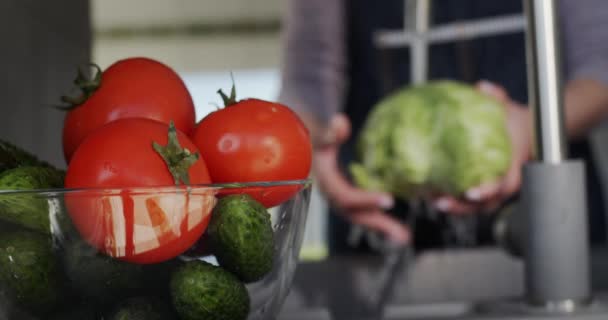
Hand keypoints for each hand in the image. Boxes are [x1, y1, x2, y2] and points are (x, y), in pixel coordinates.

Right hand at [306, 113, 410, 243]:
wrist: (299, 145)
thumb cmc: (310, 136)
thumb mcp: (316, 131)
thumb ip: (327, 130)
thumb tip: (341, 123)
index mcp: (323, 180)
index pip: (345, 196)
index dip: (366, 199)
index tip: (390, 200)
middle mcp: (330, 194)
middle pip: (354, 214)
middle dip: (379, 224)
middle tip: (404, 236)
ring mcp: (338, 198)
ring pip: (359, 216)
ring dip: (381, 227)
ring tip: (404, 236)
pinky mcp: (345, 197)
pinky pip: (361, 211)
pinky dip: (377, 218)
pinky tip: (394, 225)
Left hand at [433, 80, 532, 214]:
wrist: (527, 134)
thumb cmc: (516, 123)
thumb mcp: (509, 108)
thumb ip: (498, 97)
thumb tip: (483, 87)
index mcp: (513, 168)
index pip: (502, 185)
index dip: (486, 191)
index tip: (470, 193)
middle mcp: (505, 184)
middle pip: (485, 205)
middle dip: (463, 208)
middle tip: (440, 202)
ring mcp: (496, 191)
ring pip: (476, 208)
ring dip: (455, 209)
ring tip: (433, 201)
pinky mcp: (485, 192)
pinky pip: (470, 204)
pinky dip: (455, 203)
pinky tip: (434, 196)